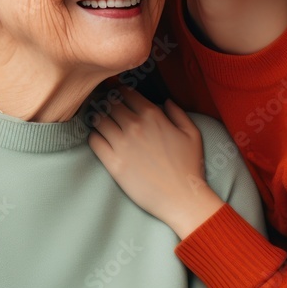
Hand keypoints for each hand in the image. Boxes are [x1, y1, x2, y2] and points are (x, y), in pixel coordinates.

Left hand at [89, 88, 223, 238]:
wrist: (182, 197)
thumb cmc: (189, 166)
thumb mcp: (192, 133)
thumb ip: (178, 112)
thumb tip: (166, 101)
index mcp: (153, 115)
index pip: (126, 92)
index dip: (118, 90)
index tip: (116, 92)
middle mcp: (135, 126)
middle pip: (109, 103)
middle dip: (105, 101)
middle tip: (104, 105)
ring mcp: (122, 144)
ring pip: (98, 119)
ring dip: (97, 117)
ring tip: (100, 121)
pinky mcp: (113, 163)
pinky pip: (94, 141)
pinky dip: (94, 136)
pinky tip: (100, 139)